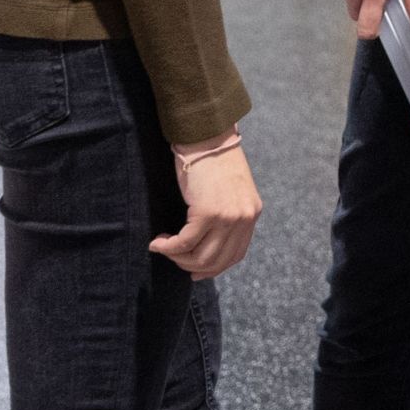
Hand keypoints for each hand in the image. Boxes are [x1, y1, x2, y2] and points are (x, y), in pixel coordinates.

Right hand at [151, 136, 260, 278]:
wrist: (207, 137)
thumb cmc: (213, 162)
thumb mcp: (230, 192)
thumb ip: (228, 216)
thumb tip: (208, 245)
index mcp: (252, 213)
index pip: (235, 255)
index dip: (213, 268)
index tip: (194, 271)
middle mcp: (244, 218)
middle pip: (216, 262)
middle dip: (190, 266)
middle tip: (173, 258)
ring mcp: (227, 217)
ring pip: (200, 257)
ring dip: (177, 258)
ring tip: (165, 247)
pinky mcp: (207, 213)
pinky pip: (184, 243)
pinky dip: (167, 247)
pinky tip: (158, 241)